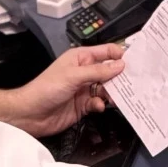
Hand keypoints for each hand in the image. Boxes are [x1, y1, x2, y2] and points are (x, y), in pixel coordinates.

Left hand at [0, 44, 124, 137]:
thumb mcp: (74, 76)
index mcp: (81, 58)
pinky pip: (99, 103)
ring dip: (113, 93)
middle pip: (109, 72)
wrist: (30, 114)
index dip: (120, 55)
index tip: (137, 61)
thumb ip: (98, 71)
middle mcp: (84, 72)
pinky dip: (102, 105)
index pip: (106, 52)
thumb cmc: (46, 88)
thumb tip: (120, 65)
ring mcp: (84, 89)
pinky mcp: (83, 106)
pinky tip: (100, 106)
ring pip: (106, 89)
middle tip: (135, 82)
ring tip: (118, 97)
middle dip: (121, 77)